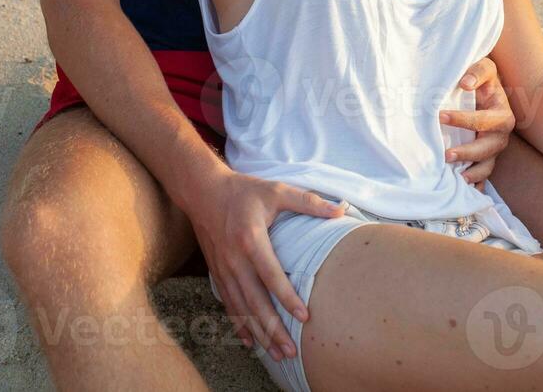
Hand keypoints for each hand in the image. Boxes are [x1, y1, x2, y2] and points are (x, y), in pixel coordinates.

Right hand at [182, 168, 346, 362]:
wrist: (203, 191)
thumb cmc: (243, 191)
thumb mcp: (276, 190)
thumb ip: (307, 202)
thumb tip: (339, 210)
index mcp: (251, 239)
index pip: (271, 275)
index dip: (287, 297)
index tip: (304, 316)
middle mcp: (234, 259)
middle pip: (254, 301)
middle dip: (273, 328)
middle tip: (291, 350)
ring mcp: (223, 269)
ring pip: (241, 308)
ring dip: (258, 333)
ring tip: (277, 353)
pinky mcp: (217, 273)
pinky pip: (229, 304)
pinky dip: (239, 325)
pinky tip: (251, 342)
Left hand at [439, 56, 515, 190]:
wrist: (485, 90)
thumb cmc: (482, 79)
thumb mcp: (484, 69)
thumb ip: (478, 71)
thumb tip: (466, 84)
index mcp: (502, 115)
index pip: (483, 120)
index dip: (463, 119)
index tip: (440, 116)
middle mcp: (500, 135)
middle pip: (488, 149)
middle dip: (468, 153)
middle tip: (446, 155)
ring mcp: (493, 150)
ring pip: (487, 166)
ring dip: (472, 173)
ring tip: (456, 179)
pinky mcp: (485, 159)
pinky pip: (482, 175)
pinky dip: (475, 185)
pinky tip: (462, 192)